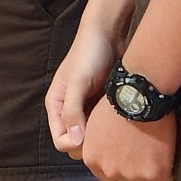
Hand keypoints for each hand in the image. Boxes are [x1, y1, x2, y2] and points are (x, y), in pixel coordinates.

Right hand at [47, 25, 118, 155]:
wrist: (108, 34)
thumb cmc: (89, 54)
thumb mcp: (78, 82)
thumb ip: (73, 111)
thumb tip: (76, 142)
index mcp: (57, 106)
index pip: (61, 141)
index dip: (76, 145)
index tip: (95, 139)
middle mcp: (69, 110)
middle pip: (77, 143)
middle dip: (91, 146)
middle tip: (110, 138)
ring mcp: (86, 108)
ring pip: (92, 137)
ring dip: (103, 138)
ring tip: (117, 131)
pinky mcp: (101, 105)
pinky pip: (104, 126)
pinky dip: (112, 129)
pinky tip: (123, 124)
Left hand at [78, 100, 176, 180]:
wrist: (140, 95)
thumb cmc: (117, 104)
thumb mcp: (94, 126)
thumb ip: (96, 146)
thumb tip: (103, 155)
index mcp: (92, 159)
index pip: (106, 175)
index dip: (119, 164)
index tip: (128, 153)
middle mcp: (110, 170)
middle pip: (126, 178)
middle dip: (134, 166)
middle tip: (143, 147)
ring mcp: (133, 174)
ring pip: (146, 178)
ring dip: (151, 166)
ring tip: (155, 145)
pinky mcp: (155, 172)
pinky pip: (166, 175)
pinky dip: (168, 165)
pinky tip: (167, 148)